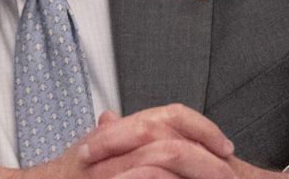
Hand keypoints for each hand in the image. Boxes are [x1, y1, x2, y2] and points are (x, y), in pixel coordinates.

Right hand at [0, 104, 243, 178]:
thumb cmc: (59, 176)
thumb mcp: (85, 152)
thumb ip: (106, 137)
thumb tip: (113, 118)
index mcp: (116, 136)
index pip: (164, 116)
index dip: (197, 125)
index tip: (221, 143)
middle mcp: (114, 148)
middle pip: (167, 133)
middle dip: (204, 149)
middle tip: (229, 163)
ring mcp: (112, 168)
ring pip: (162, 155)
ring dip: (195, 168)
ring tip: (222, 175)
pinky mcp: (111, 175)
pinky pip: (146, 173)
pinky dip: (166, 176)